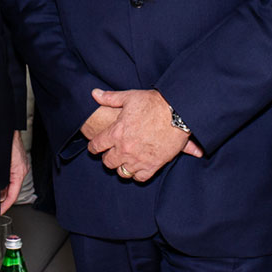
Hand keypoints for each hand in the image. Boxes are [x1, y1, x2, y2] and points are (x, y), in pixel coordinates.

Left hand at [0, 131, 28, 213]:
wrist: (6, 128)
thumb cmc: (5, 142)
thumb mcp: (0, 165)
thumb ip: (0, 179)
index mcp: (19, 173)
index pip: (13, 195)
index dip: (5, 206)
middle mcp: (21, 171)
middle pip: (12, 191)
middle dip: (2, 200)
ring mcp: (19, 166)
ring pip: (10, 184)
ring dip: (1, 191)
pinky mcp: (16, 162)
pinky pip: (10, 177)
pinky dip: (3, 183)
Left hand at [85, 88, 201, 181]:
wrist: (178, 112)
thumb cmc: (153, 102)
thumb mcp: (129, 97)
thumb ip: (110, 98)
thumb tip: (94, 93)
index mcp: (116, 132)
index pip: (96, 146)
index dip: (94, 147)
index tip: (95, 147)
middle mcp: (125, 149)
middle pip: (108, 162)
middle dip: (108, 157)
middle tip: (111, 153)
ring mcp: (138, 159)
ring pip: (122, 172)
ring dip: (121, 166)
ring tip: (124, 161)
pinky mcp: (153, 165)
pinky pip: (139, 178)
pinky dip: (137, 174)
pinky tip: (138, 168)